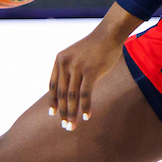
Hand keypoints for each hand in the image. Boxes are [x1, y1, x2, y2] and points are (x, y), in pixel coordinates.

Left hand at [48, 4, 143, 129]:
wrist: (108, 35)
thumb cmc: (94, 47)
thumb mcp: (76, 56)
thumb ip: (70, 71)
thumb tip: (68, 92)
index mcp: (59, 60)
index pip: (52, 85)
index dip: (52, 101)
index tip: (53, 114)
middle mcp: (65, 64)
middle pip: (61, 94)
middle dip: (63, 112)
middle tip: (65, 126)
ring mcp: (77, 67)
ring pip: (72, 96)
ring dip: (72, 114)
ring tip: (72, 126)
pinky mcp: (90, 71)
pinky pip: (85, 94)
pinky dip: (85, 107)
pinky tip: (86, 117)